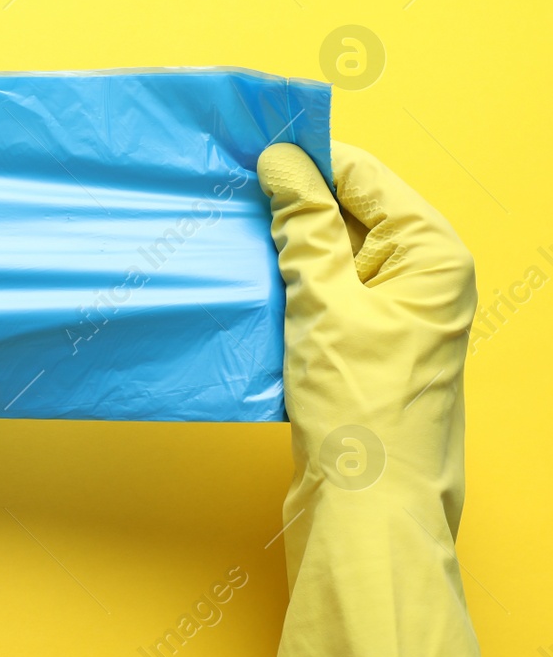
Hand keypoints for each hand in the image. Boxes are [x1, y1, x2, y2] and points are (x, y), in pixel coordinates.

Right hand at [255, 141, 502, 656]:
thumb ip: (302, 225)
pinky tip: (241, 278)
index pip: (364, 176)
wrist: (368, 514)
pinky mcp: (362, 348)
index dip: (305, 156)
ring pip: (328, 255)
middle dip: (288, 201)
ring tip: (222, 228)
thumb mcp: (323, 302)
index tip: (245, 143)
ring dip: (280, 245)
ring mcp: (394, 315)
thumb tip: (282, 162)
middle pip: (348, 212)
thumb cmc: (359, 409)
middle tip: (222, 184)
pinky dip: (283, 284)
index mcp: (434, 254)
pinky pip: (320, 294)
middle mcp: (423, 278)